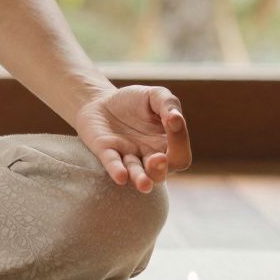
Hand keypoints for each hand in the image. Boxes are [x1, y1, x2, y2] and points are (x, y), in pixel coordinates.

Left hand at [73, 85, 191, 192]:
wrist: (99, 100)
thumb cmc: (134, 101)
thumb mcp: (155, 95)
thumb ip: (168, 104)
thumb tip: (176, 118)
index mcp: (166, 144)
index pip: (180, 155)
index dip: (180, 141)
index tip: (172, 120)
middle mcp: (148, 156)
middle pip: (161, 173)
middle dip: (160, 169)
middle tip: (157, 158)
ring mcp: (126, 156)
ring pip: (136, 174)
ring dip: (140, 178)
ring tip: (144, 184)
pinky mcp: (105, 152)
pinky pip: (112, 164)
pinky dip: (116, 169)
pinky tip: (121, 176)